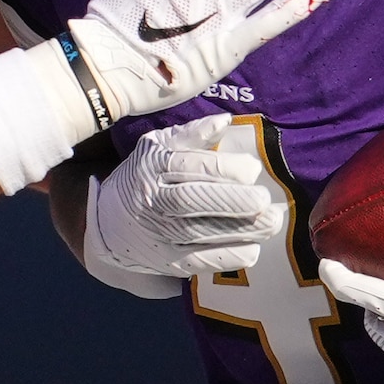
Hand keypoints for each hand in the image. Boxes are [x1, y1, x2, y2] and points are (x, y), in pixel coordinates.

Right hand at [83, 113, 280, 293]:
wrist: (111, 223)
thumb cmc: (147, 176)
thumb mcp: (159, 147)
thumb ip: (192, 135)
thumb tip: (225, 122)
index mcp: (153, 166)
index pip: (188, 166)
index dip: (223, 169)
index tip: (253, 170)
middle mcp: (152, 200)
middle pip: (191, 200)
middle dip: (231, 201)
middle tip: (264, 200)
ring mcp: (158, 233)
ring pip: (198, 232)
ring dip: (239, 230)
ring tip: (272, 223)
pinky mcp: (168, 261)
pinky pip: (199, 261)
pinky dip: (227, 257)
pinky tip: (253, 249)